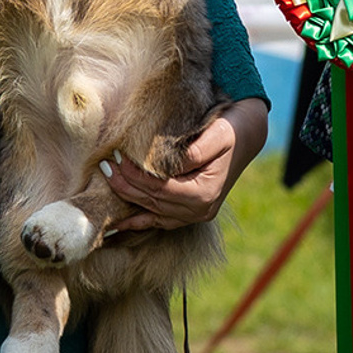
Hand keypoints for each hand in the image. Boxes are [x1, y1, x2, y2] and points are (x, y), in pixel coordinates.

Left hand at [105, 100, 269, 233]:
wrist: (248, 134)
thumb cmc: (230, 129)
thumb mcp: (215, 135)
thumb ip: (192, 153)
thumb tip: (165, 167)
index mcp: (205, 192)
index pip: (160, 188)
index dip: (136, 176)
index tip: (117, 158)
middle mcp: (200, 210)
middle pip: (153, 202)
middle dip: (125, 186)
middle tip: (104, 167)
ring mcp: (197, 214)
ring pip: (153, 213)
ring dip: (128, 199)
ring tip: (108, 182)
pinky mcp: (192, 212)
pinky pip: (161, 221)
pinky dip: (140, 221)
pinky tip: (120, 223)